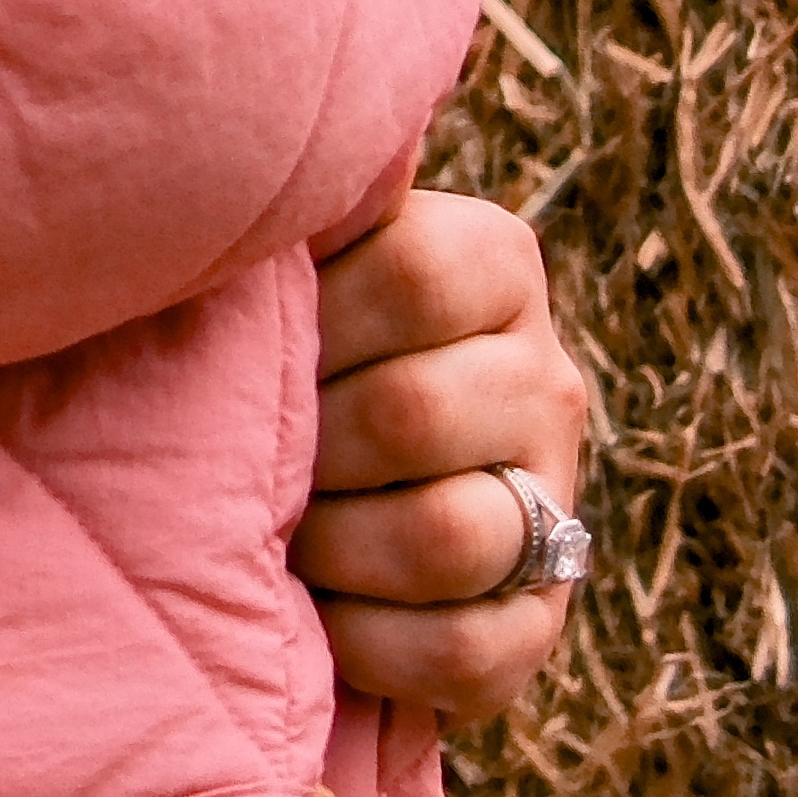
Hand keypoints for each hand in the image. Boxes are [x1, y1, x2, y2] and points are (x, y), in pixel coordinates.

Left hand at [292, 189, 602, 721]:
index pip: (414, 275)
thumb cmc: (278, 352)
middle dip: (302, 450)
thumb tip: (258, 146)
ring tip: (277, 536)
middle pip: (412, 414)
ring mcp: (554, 505)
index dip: (313, 323)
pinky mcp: (538, 624)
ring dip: (329, 548)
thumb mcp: (292, 266)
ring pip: (446, 538)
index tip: (255, 348)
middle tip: (243, 459)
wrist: (311, 495)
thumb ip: (295, 214)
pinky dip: (369, 646)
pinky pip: (465, 650)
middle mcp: (545, 381)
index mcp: (494, 266)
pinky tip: (319, 621)